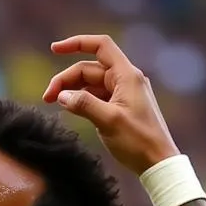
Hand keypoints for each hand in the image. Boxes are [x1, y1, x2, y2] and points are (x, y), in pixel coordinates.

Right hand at [43, 34, 179, 175]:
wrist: (157, 161)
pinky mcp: (121, 107)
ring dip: (72, 91)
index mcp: (126, 75)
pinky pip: (97, 97)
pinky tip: (71, 109)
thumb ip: (84, 105)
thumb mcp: (108, 121)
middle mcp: (125, 79)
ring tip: (54, 104)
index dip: (77, 43)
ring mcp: (123, 93)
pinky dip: (82, 100)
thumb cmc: (138, 141)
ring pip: (91, 84)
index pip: (100, 47)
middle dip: (67, 79)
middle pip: (90, 69)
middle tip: (47, 98)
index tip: (54, 50)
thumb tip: (62, 96)